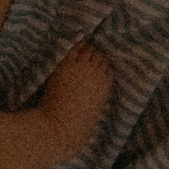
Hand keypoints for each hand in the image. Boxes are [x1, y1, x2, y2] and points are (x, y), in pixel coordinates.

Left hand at [34, 41, 114, 161]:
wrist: (57, 131)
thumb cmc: (73, 135)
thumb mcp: (91, 122)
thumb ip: (92, 111)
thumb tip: (89, 113)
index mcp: (105, 91)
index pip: (110, 69)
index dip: (106, 62)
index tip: (104, 56)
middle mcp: (97, 77)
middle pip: (101, 56)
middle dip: (99, 49)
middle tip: (97, 38)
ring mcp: (82, 70)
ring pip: (89, 50)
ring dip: (88, 44)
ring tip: (88, 33)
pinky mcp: (66, 67)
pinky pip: (73, 48)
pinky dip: (76, 42)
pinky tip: (76, 35)